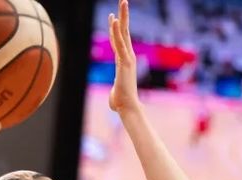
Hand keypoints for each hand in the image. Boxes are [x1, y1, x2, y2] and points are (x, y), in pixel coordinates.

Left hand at [108, 0, 139, 114]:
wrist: (128, 108)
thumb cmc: (121, 103)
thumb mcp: (115, 95)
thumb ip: (114, 94)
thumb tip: (114, 104)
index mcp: (124, 61)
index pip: (119, 41)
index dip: (115, 28)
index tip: (113, 17)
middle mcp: (128, 56)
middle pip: (124, 32)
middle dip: (123, 15)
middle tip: (123, 0)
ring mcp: (127, 58)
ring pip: (124, 33)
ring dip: (123, 16)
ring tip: (123, 1)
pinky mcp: (125, 61)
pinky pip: (120, 43)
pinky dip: (117, 31)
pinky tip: (115, 20)